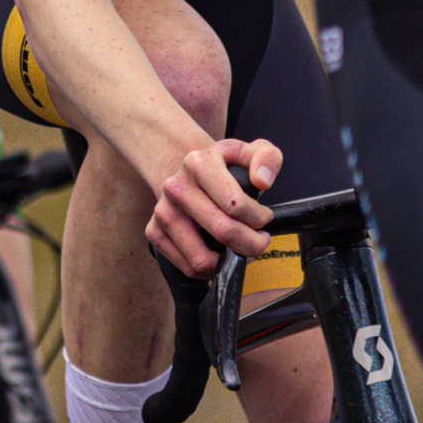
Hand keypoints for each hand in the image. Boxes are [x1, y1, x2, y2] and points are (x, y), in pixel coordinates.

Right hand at [146, 135, 280, 277]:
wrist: (187, 174)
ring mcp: (163, 212)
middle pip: (223, 231)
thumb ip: (267, 157)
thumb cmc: (223, 168)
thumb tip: (262, 182)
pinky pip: (188, 267)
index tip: (264, 217)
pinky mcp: (154, 232)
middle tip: (260, 241)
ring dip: (231, 261)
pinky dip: (211, 270)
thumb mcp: (248, 152)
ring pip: (202, 258)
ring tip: (241, 250)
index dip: (259, 218)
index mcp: (198, 163)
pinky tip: (221, 256)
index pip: (235, 204)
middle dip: (252, 244)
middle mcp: (175, 187)